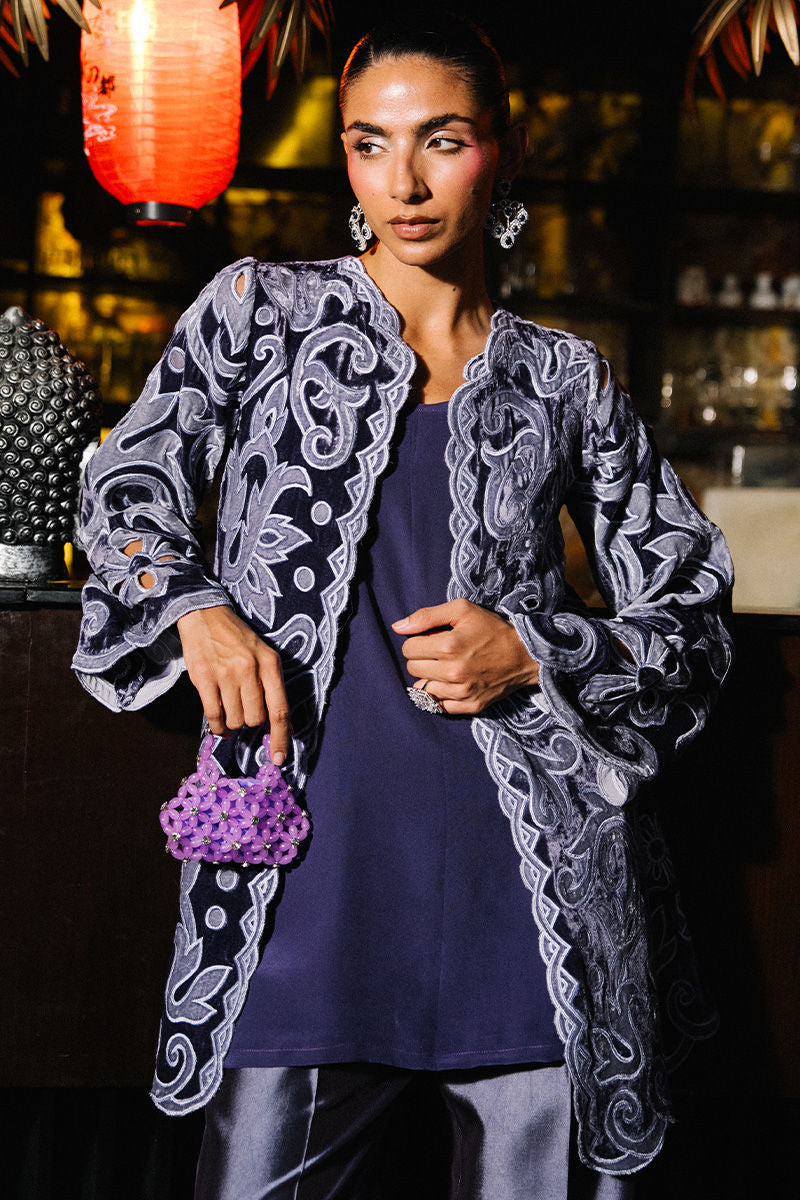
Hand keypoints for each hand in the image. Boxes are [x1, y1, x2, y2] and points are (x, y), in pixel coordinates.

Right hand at [176, 605, 290, 762]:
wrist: (205, 614)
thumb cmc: (238, 638)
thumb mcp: (263, 654)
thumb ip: (272, 687)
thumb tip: (281, 725)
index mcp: (270, 663)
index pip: (280, 709)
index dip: (281, 738)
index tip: (279, 759)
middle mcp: (250, 669)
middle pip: (255, 719)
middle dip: (251, 722)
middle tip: (244, 710)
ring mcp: (226, 674)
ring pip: (235, 720)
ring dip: (233, 724)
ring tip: (230, 711)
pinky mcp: (203, 678)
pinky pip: (214, 716)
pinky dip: (218, 727)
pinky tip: (219, 724)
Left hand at [392, 597, 539, 714]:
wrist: (526, 654)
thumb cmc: (492, 629)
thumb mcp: (462, 610)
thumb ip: (426, 616)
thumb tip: (397, 627)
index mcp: (449, 645)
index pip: (408, 648)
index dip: (417, 641)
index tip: (432, 638)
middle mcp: (453, 672)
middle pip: (412, 668)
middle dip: (421, 658)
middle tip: (439, 652)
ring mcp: (462, 692)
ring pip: (423, 688)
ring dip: (430, 677)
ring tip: (447, 667)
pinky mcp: (471, 705)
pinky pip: (439, 706)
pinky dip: (440, 695)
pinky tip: (451, 683)